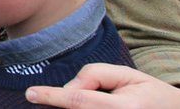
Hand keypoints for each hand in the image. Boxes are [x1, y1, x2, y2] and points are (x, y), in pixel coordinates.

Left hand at [25, 64, 179, 108]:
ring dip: (72, 106)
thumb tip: (68, 90)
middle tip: (66, 94)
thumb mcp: (126, 74)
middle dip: (63, 100)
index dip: (52, 96)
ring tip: (99, 97)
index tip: (30, 93)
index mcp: (124, 108)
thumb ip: (94, 75)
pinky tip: (86, 103)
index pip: (78, 101)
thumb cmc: (148, 92)